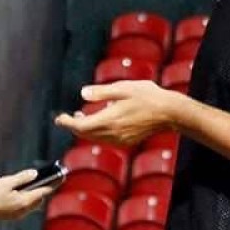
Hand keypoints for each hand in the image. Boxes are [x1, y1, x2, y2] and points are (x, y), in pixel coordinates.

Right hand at [0, 169, 55, 221]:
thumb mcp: (6, 182)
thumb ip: (22, 178)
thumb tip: (35, 173)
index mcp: (25, 201)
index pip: (44, 191)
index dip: (54, 183)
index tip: (62, 176)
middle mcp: (24, 209)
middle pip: (40, 198)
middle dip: (45, 188)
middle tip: (49, 177)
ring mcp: (19, 214)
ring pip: (33, 203)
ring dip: (36, 193)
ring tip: (35, 182)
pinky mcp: (13, 215)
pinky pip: (26, 206)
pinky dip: (28, 198)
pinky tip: (22, 191)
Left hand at [54, 80, 178, 146]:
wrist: (170, 112)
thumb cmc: (148, 96)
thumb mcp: (123, 88)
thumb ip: (101, 92)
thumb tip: (82, 94)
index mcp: (109, 120)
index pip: (80, 126)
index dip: (67, 122)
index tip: (59, 118)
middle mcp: (113, 133)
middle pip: (85, 134)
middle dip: (74, 126)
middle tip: (67, 116)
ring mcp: (120, 139)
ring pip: (95, 138)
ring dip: (85, 129)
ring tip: (81, 116)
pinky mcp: (127, 141)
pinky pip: (105, 139)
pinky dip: (97, 132)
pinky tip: (99, 121)